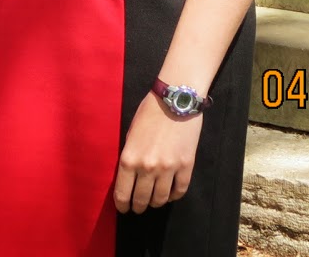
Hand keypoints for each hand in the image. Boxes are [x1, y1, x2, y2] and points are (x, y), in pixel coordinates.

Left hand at [114, 92, 202, 212]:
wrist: (176, 100)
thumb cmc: (149, 112)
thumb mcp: (131, 134)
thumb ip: (130, 156)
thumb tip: (129, 176)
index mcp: (129, 159)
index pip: (123, 193)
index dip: (122, 205)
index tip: (124, 209)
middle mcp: (147, 167)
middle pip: (142, 200)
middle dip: (138, 207)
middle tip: (138, 208)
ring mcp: (168, 169)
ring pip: (160, 199)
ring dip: (155, 203)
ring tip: (154, 201)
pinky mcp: (186, 166)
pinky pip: (179, 191)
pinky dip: (173, 196)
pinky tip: (169, 193)